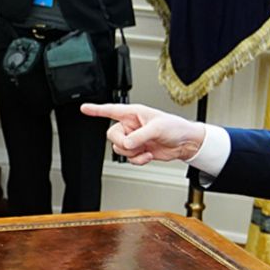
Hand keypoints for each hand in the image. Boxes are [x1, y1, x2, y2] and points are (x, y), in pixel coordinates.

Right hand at [80, 103, 207, 163]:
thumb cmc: (175, 128)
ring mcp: (134, 139)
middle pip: (112, 135)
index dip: (96, 110)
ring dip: (132, 153)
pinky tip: (148, 156)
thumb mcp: (157, 128)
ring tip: (146, 150)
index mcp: (134, 114)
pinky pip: (129, 158)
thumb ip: (139, 136)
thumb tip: (127, 145)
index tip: (84, 108)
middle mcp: (131, 126)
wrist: (185, 143)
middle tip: (134, 145)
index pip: (111, 110)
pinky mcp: (139, 150)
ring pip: (119, 149)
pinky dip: (137, 160)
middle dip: (123, 143)